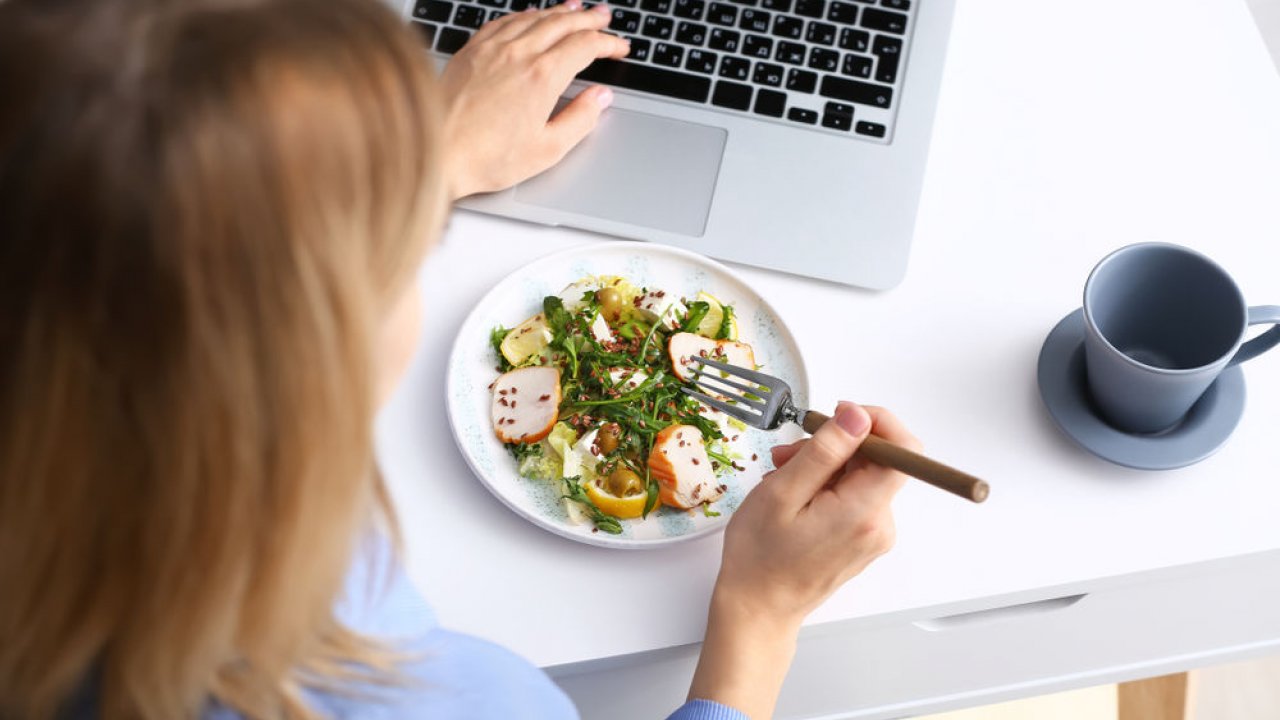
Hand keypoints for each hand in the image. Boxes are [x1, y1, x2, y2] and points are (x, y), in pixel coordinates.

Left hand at [436, 2, 629, 199]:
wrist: (438, 152)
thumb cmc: (488, 158)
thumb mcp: (548, 150)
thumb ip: (580, 119)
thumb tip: (600, 98)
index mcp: (542, 77)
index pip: (585, 46)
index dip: (607, 43)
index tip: (619, 48)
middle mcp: (518, 54)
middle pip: (563, 23)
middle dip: (588, 18)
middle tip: (604, 15)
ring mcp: (492, 49)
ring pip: (534, 17)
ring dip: (559, 10)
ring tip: (575, 7)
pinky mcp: (471, 51)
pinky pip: (503, 21)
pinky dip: (524, 15)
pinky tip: (529, 16)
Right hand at [719, 402, 915, 621]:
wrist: (759, 608)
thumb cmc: (761, 558)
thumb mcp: (783, 493)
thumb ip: (825, 451)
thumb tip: (858, 417)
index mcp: (863, 512)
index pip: (904, 450)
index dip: (876, 422)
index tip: (840, 416)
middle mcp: (879, 524)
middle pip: (877, 460)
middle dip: (834, 446)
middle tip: (789, 454)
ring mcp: (874, 534)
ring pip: (861, 476)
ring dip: (824, 466)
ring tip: (783, 478)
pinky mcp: (864, 538)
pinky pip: (854, 496)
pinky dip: (827, 486)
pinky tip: (795, 496)